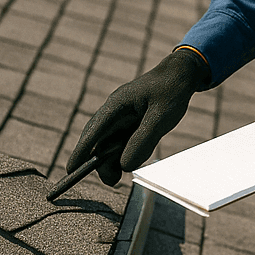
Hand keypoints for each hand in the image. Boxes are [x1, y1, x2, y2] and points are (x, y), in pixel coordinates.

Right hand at [67, 47, 209, 185]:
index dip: (81, 152)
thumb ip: (143, 140)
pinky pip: (123, 141)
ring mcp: (123, 116)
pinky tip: (135, 157)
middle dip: (98, 161)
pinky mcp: (132, 121)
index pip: (94, 131)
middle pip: (98, 140)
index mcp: (117, 104)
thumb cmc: (171, 90)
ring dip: (112, 160)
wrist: (183, 74)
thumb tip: (124, 166)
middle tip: (111, 181)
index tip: (71, 170)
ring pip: (110, 143)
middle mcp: (115, 111)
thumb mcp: (161, 116)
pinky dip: (125, 152)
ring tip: (119, 177)